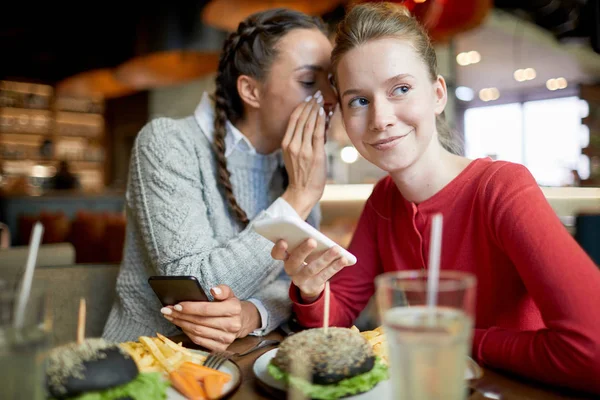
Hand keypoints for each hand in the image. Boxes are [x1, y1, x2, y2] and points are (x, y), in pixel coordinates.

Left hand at [160, 285, 260, 350]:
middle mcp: (232, 325)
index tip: (176, 305)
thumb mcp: (229, 294)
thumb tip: (214, 290)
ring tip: (170, 317)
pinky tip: (181, 326)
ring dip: (181, 324)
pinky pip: (199, 341)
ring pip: (197, 332)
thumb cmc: (230, 305)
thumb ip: (222, 290)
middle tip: (167, 310)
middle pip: (200, 321)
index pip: (207, 309)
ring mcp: (227, 339)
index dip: (190, 308)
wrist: (241, 321)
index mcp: (234, 309)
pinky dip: (187, 333)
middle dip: (181, 315)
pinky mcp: (221, 348)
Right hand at [271, 238, 349, 302]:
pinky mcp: (311, 287)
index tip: (283, 241)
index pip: (276, 254)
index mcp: (285, 257)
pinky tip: (343, 259)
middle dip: (303, 250)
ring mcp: (300, 280)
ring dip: (325, 258)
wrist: (310, 282)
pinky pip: (324, 276)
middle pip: (295, 261)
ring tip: (336, 249)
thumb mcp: (303, 249)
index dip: (279, 248)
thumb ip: (304, 240)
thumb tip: (317, 237)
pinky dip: (335, 267)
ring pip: (312, 269)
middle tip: (312, 241)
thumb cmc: (307, 256)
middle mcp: (290, 269)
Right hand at [281, 90, 326, 219]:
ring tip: (321, 100)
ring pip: (309, 124)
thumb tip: (315, 126)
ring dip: (316, 109)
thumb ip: (302, 141)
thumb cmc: (301, 175)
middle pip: (301, 119)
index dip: (301, 107)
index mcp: (286, 144)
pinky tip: (323, 112)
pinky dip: (320, 121)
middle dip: (310, 105)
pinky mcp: (314, 154)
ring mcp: (303, 149)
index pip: (293, 120)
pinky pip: (317, 133)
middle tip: (317, 94)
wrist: (302, 192)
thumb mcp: (295, 156)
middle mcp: (293, 145)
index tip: (308, 99)